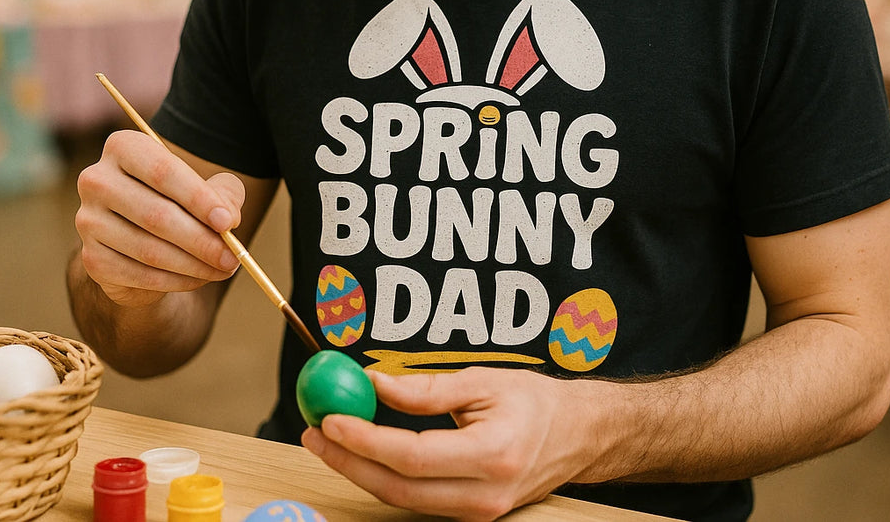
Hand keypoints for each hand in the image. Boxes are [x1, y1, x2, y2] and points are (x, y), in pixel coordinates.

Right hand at [75, 129, 244, 306]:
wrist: (144, 236)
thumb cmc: (182, 201)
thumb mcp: (209, 188)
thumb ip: (225, 195)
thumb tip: (228, 219)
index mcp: (125, 148)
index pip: (163, 172)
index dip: (199, 199)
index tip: (228, 222)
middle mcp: (97, 180)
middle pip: (156, 215)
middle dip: (202, 240)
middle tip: (232, 257)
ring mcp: (88, 220)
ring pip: (148, 250)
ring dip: (193, 265)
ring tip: (224, 269)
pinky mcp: (91, 258)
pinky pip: (138, 275)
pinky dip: (175, 280)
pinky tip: (198, 278)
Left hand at [301, 366, 601, 520]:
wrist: (576, 436)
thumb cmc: (533, 402)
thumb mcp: (482, 380)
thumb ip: (426, 388)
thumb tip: (373, 383)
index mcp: (491, 455)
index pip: (411, 455)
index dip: (365, 438)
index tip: (329, 417)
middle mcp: (484, 495)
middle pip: (398, 488)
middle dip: (348, 461)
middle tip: (314, 431)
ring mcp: (479, 513)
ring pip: (403, 501)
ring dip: (360, 470)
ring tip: (328, 438)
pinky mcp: (472, 515)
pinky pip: (417, 500)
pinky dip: (384, 476)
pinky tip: (364, 452)